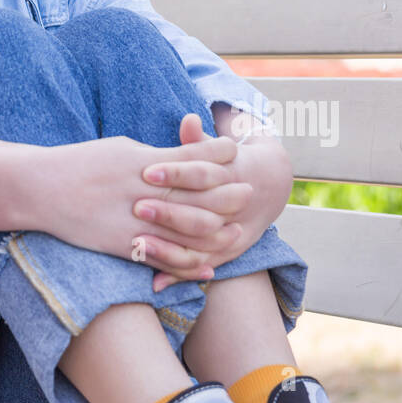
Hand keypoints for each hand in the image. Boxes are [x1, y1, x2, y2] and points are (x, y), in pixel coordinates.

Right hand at [31, 118, 250, 280]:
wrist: (41, 188)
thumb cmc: (82, 162)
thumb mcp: (121, 149)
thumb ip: (154, 155)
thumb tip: (184, 156)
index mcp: (143, 161)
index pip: (190, 158)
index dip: (217, 155)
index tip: (236, 151)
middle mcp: (142, 190)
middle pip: (196, 194)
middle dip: (227, 193)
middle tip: (250, 191)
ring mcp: (133, 219)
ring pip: (186, 229)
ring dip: (216, 231)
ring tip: (238, 232)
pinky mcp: (122, 244)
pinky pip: (163, 257)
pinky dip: (188, 264)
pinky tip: (207, 266)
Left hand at [143, 118, 293, 290]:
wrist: (265, 186)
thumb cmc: (226, 162)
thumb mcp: (217, 149)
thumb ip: (198, 140)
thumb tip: (188, 119)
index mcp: (231, 179)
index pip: (203, 175)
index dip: (176, 173)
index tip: (146, 171)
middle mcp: (232, 212)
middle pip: (201, 216)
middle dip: (168, 213)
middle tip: (136, 206)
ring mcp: (228, 237)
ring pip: (201, 249)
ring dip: (168, 250)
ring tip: (136, 244)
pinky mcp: (220, 256)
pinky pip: (198, 270)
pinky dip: (177, 277)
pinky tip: (153, 283)